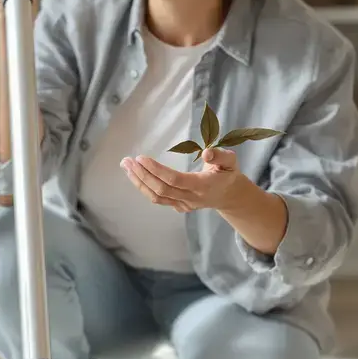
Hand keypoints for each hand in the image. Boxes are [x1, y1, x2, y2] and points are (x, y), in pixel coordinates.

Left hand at [121, 148, 243, 212]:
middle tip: (127, 160)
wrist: (229, 196)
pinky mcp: (178, 206)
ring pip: (156, 196)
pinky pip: (158, 199)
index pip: (175, 180)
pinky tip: (134, 175)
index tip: (141, 158)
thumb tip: (206, 152)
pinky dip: (144, 187)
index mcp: (203, 186)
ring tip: (126, 166)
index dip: (156, 170)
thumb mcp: (230, 161)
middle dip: (142, 175)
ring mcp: (183, 204)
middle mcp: (191, 198)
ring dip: (139, 182)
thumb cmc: (228, 174)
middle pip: (161, 189)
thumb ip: (220, 155)